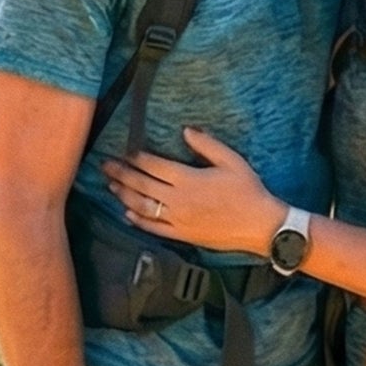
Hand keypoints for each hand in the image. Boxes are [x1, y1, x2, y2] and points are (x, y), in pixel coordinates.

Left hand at [101, 128, 282, 255]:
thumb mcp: (232, 160)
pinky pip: (154, 228)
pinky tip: (127, 214)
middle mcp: (179, 200)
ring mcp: (179, 219)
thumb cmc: (248, 191)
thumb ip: (206, 144)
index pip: (154, 165)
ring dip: (125, 195)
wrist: (259, 225)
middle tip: (106, 166)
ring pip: (143, 207)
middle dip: (122, 174)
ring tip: (112, 186)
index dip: (137, 157)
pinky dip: (138, 221)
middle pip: (142, 185)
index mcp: (189, 179)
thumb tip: (186, 130)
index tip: (126, 151)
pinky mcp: (183, 234)